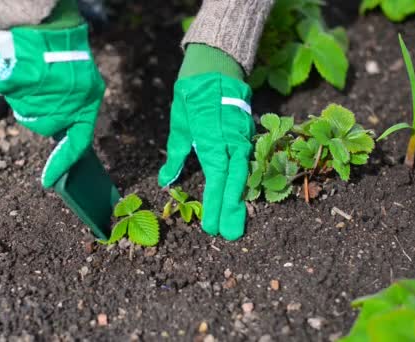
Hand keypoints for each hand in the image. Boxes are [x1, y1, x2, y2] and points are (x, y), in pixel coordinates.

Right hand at [0, 24, 104, 187]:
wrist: (55, 25)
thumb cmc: (69, 57)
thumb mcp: (84, 86)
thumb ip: (74, 111)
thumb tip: (61, 138)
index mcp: (87, 106)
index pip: (77, 144)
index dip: (61, 164)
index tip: (47, 181)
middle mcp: (69, 102)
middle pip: (42, 126)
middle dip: (37, 114)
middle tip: (39, 92)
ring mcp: (47, 93)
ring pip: (24, 111)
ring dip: (24, 97)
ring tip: (34, 75)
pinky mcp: (26, 80)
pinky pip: (10, 90)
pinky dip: (11, 80)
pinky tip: (22, 67)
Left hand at [158, 73, 254, 239]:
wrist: (215, 68)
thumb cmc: (191, 97)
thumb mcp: (179, 125)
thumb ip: (175, 155)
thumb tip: (166, 181)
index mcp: (211, 138)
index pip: (216, 176)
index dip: (215, 202)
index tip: (211, 225)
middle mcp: (231, 140)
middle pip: (233, 180)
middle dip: (231, 208)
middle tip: (230, 235)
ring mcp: (243, 137)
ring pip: (243, 173)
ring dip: (239, 199)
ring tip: (236, 224)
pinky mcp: (248, 135)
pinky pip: (247, 163)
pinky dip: (244, 183)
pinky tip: (241, 200)